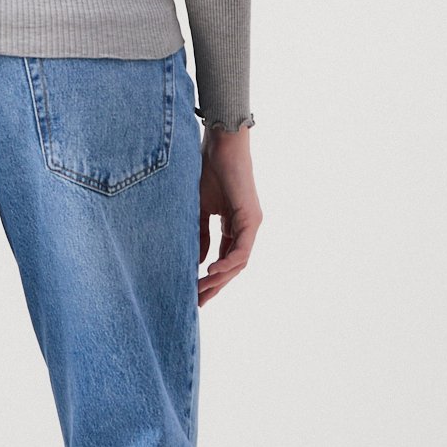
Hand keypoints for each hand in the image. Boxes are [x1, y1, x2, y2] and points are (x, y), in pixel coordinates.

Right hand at [197, 124, 260, 304]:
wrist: (219, 144)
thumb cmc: (207, 170)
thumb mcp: (199, 209)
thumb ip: (200, 235)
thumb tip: (198, 262)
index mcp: (233, 226)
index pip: (224, 259)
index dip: (211, 278)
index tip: (195, 294)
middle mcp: (245, 228)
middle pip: (233, 266)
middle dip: (215, 286)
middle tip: (197, 302)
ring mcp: (251, 224)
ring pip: (239, 262)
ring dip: (221, 279)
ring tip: (201, 290)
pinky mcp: (251, 218)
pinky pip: (242, 249)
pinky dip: (228, 262)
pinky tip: (212, 272)